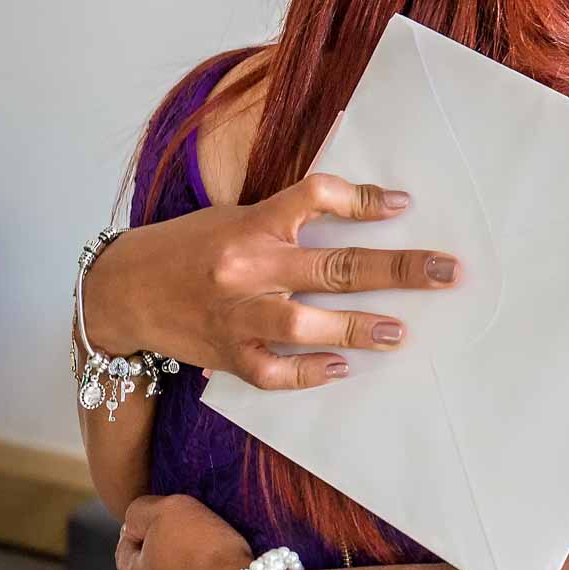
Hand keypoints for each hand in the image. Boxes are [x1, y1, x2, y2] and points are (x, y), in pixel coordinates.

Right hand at [84, 174, 460, 388]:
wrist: (122, 290)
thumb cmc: (189, 247)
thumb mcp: (234, 214)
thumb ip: (286, 217)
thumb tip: (357, 208)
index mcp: (252, 223)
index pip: (315, 197)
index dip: (362, 199)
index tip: (401, 205)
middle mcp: (247, 267)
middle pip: (333, 266)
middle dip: (397, 270)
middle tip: (446, 272)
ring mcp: (237, 315)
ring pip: (305, 324)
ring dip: (358, 328)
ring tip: (398, 332)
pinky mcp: (227, 355)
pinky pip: (274, 372)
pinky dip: (309, 372)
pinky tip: (341, 367)